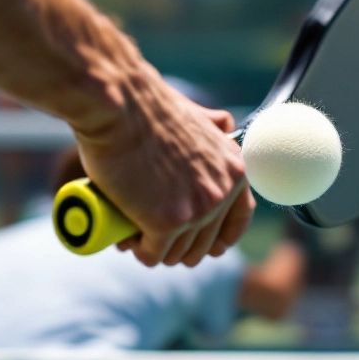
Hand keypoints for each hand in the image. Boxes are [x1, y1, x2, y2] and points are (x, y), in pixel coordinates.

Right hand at [74, 69, 253, 266]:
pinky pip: (153, 254)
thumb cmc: (148, 107)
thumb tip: (226, 126)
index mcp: (234, 170)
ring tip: (135, 236)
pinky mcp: (167, 223)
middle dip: (180, 246)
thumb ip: (216, 126)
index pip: (239, 220)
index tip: (204, 245)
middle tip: (153, 236)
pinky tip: (127, 241)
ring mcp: (197, 211)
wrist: (119, 105)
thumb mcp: (198, 115)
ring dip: (156, 251)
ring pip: (177, 253)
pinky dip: (139, 252)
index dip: (219, 237)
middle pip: (204, 243)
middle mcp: (222, 193)